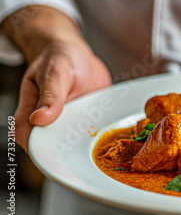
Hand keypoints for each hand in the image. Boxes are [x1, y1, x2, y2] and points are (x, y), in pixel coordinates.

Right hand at [1, 6, 111, 152]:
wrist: (75, 52)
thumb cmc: (58, 58)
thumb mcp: (55, 73)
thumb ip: (50, 95)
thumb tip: (39, 119)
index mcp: (30, 115)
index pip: (33, 144)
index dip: (47, 156)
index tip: (64, 162)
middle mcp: (49, 124)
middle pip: (57, 151)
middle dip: (73, 156)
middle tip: (92, 155)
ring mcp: (69, 125)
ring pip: (77, 146)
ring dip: (91, 149)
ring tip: (107, 149)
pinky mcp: (86, 123)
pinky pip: (94, 135)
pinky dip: (104, 136)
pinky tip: (115, 136)